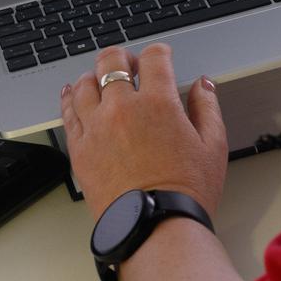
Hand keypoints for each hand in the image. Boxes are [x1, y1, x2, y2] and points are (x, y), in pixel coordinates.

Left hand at [59, 43, 227, 221]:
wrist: (154, 227)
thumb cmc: (185, 193)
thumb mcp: (213, 146)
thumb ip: (207, 108)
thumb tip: (204, 85)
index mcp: (158, 103)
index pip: (154, 58)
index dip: (159, 52)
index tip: (160, 57)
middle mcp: (122, 108)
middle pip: (111, 61)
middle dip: (121, 57)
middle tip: (128, 64)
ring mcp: (96, 127)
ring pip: (84, 83)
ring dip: (93, 75)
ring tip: (99, 79)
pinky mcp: (79, 148)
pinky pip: (67, 112)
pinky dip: (69, 98)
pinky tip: (72, 94)